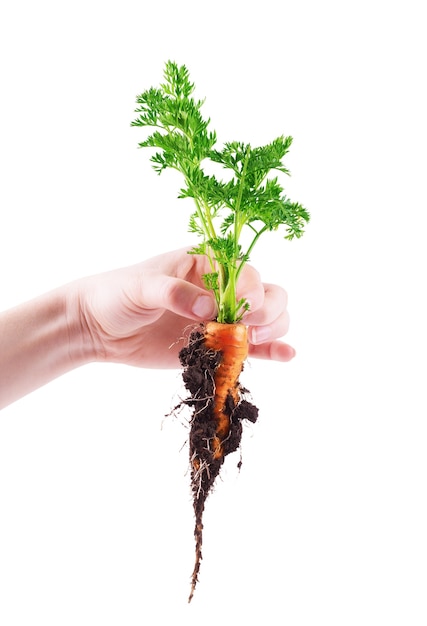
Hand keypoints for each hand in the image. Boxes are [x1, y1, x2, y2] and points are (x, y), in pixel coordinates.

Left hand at [70, 247, 294, 368]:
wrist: (98, 328)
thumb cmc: (116, 294)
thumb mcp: (141, 287)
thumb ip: (174, 293)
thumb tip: (208, 309)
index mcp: (206, 263)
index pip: (244, 271)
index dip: (252, 290)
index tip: (245, 310)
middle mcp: (221, 289)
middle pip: (267, 294)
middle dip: (269, 310)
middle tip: (250, 327)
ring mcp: (221, 319)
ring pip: (267, 320)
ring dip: (272, 330)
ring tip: (251, 341)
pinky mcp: (217, 345)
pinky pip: (252, 348)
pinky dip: (272, 350)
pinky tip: (287, 355)